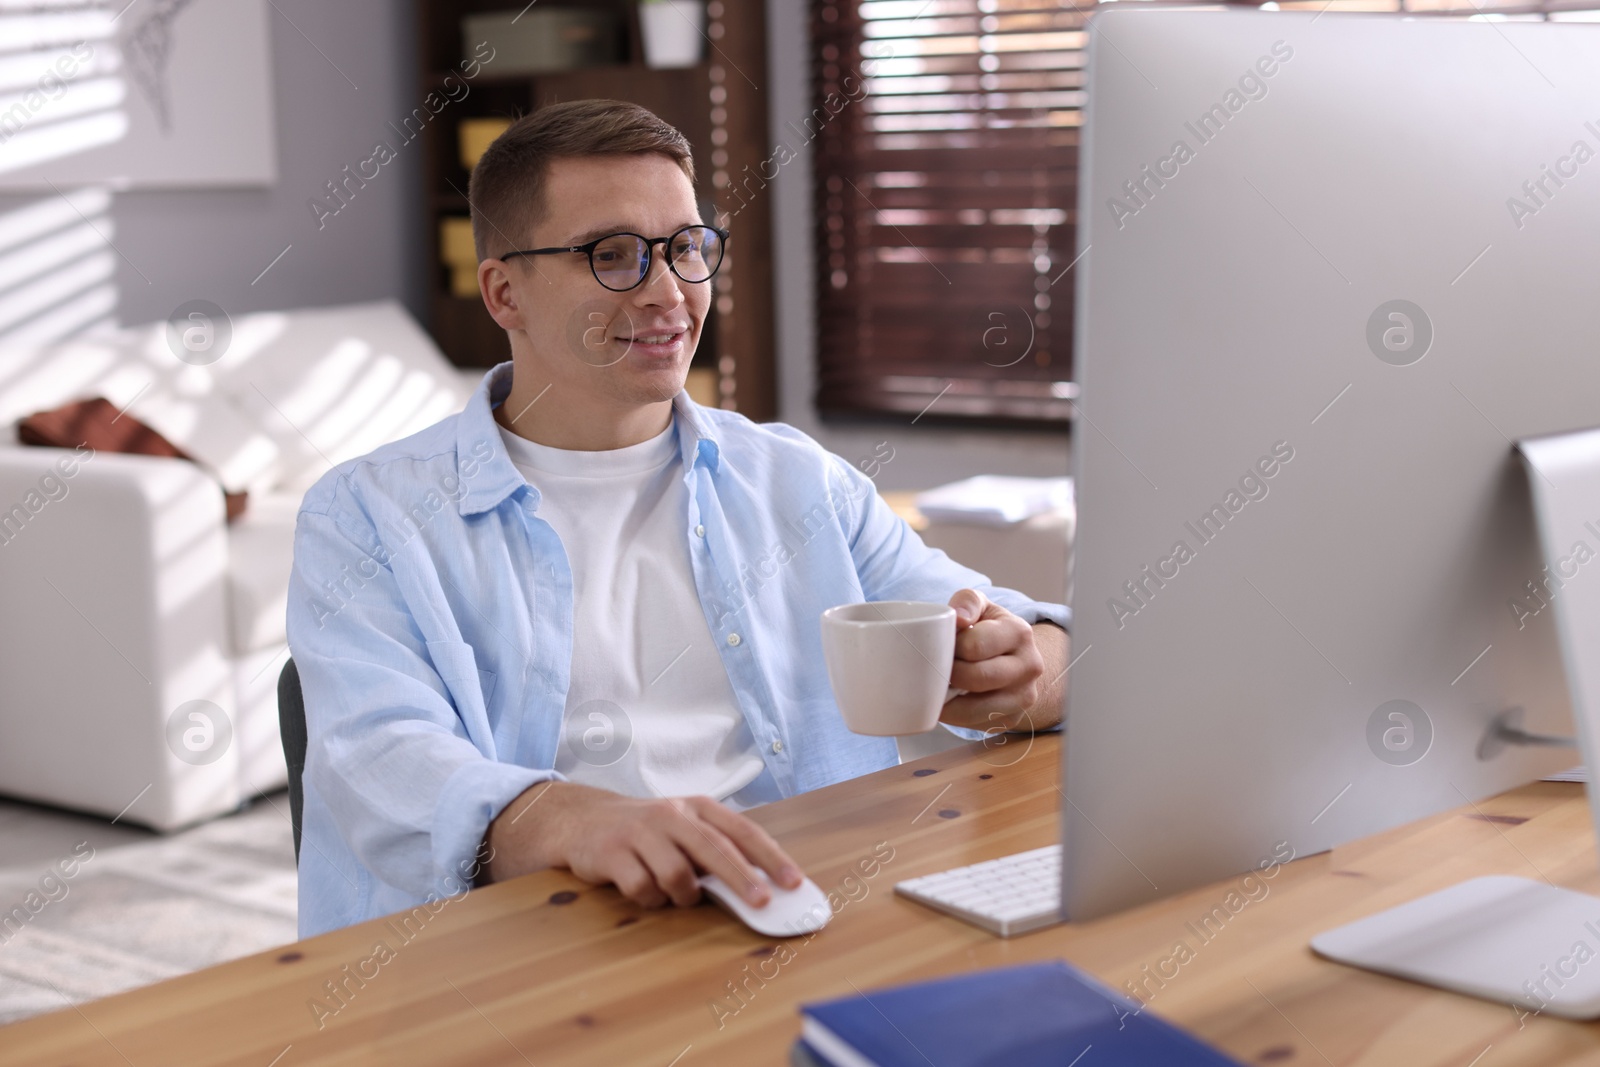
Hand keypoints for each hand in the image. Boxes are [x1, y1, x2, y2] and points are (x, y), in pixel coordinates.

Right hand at [481, 781, 804, 908]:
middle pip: (714, 848)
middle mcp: (671, 814)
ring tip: (675, 894)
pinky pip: (642, 888)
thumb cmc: (647, 832)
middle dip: (741, 878)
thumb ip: (716, 851)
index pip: (742, 830)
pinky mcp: (612, 852)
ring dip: (681, 895)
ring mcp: (640, 831)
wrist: (582, 820)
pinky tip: (645, 892)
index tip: (793, 881)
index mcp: (697, 807)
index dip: (770, 856)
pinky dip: (649, 899)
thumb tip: (762, 886)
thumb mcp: (684, 830)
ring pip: (676, 874)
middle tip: (761, 903)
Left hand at [939, 589, 1068, 733]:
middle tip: (934, 668)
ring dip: (947, 700)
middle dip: (947, 674)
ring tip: (936, 687)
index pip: (973, 646)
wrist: (1017, 658)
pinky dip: (954, 716)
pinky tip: (949, 701)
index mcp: (1019, 633)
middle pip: (974, 678)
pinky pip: (974, 724)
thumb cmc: (990, 630)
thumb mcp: (981, 606)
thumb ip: (967, 601)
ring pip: (973, 709)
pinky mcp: (1011, 719)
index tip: (942, 646)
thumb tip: (959, 618)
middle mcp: (1029, 666)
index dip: (950, 648)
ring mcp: (1023, 697)